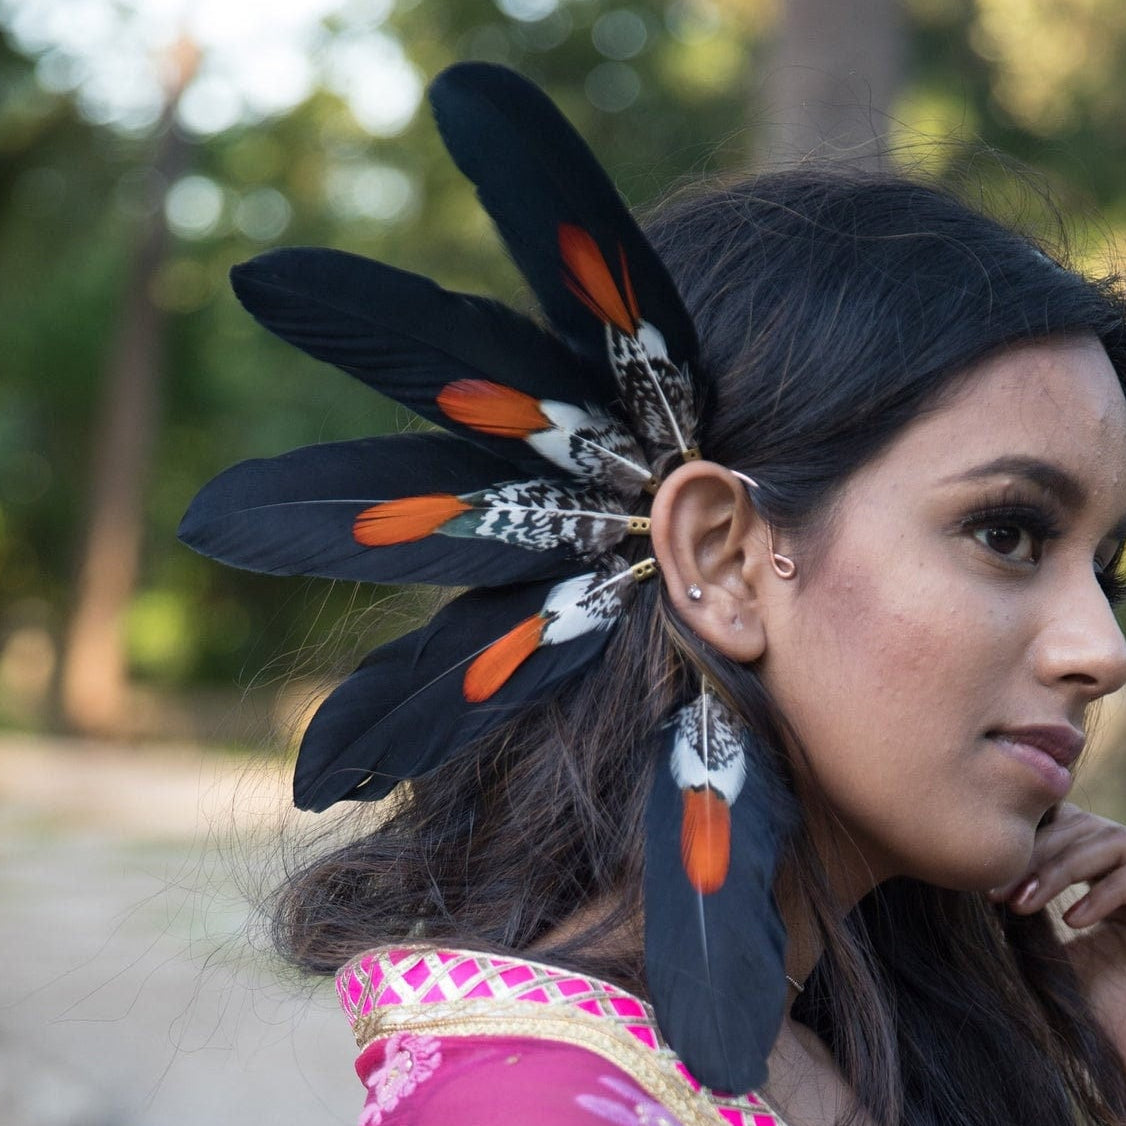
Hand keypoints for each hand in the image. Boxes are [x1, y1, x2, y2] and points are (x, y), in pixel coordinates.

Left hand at [990, 801, 1125, 1057]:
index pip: (1051, 818)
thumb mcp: (1049, 927)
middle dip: (1028, 858)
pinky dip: (1099, 897)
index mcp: (1087, 846)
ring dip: (1055, 873)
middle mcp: (1114, 846)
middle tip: (993, 894)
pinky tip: (1072, 922)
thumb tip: (972, 880)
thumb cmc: (1095, 970)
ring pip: (1099, 844)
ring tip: (1021, 907)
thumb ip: (1023, 896)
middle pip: (1070, 826)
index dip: (1018, 838)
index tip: (981, 873)